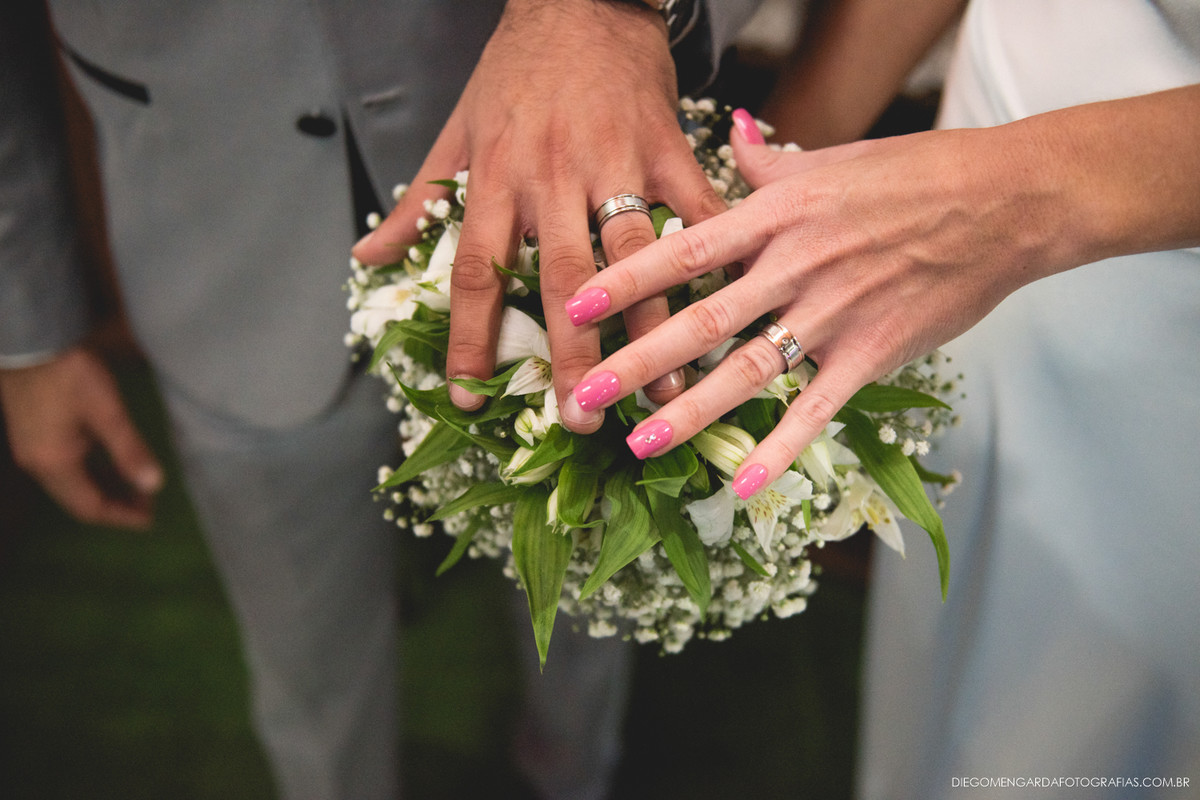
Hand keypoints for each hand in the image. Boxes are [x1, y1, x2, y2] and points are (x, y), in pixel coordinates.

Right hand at [1, 347, 163, 528]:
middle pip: (78, 500)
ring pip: (70, 484)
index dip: (121, 517)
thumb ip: (130, 450)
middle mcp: (37, 464)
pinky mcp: (32, 434)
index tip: (150, 519)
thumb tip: (154, 486)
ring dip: (103, 488)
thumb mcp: (107, 411)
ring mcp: (31, 449)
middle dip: (115, 505)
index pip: (89, 507)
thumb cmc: (69, 373)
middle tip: (148, 503)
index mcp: (53, 464)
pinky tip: (111, 464)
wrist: (29, 340)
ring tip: (136, 486)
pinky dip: (90, 471)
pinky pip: (63, 466)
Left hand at [352, 0, 725, 431]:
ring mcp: (613, 161)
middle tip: (581, 419)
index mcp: (494, 178)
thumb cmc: (512, 71)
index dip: (471, 342)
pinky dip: (711, 259)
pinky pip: (694, 208)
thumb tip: (367, 258)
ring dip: (652, 326)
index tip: (471, 398)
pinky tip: (726, 310)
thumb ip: (417, 202)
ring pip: (633, 256)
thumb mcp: (453, 132)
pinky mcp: (665, 146)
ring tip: (664, 387)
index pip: (476, 274)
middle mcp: (551, 176)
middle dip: (573, 358)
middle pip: (562, 282)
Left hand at [559, 108, 1083, 495]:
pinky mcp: (872, 353)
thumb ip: (772, 163)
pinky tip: (743, 484)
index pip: (687, 250)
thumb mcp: (834, 159)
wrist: (1005, 202)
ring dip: (691, 412)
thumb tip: (732, 132)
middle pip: (703, 321)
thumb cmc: (916, 174)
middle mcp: (796, 266)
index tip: (576, 305)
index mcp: (778, 216)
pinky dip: (780, 448)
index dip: (628, 279)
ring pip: (748, 372)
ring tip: (641, 444)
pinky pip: (817, 409)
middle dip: (639, 359)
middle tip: (586, 392)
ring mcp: (834, 314)